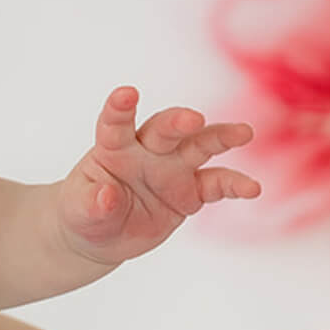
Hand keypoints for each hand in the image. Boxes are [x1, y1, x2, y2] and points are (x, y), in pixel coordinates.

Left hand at [58, 86, 259, 266]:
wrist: (101, 235)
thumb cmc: (85, 212)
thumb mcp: (78, 211)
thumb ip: (91, 203)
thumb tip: (106, 197)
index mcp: (114, 147)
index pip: (116, 123)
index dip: (120, 108)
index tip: (125, 94)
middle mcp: (148, 150)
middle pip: (166, 129)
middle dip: (179, 121)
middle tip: (192, 120)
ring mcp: (173, 168)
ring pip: (200, 145)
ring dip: (221, 137)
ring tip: (244, 133)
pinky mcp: (191, 191)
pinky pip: (216, 184)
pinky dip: (234, 185)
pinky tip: (252, 189)